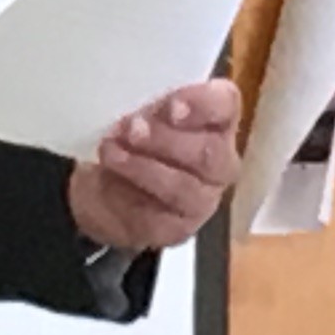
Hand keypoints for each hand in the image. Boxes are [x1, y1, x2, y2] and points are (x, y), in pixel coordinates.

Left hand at [69, 81, 243, 252]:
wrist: (107, 189)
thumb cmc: (136, 141)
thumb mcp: (142, 112)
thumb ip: (152, 107)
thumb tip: (142, 115)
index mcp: (217, 121)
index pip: (226, 105)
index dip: (203, 105)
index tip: (172, 107)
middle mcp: (221, 162)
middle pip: (209, 152)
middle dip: (166, 140)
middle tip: (132, 129)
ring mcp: (204, 199)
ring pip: (184, 187)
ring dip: (143, 167)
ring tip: (111, 152)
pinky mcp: (180, 229)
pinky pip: (159, 215)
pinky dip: (130, 193)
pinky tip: (112, 178)